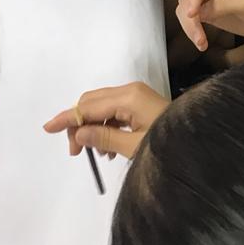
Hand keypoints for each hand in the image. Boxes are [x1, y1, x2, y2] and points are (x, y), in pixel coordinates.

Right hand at [42, 82, 168, 159]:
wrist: (195, 140)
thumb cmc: (167, 144)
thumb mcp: (134, 146)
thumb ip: (104, 138)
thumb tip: (79, 133)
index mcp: (128, 97)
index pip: (88, 106)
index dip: (68, 118)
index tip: (48, 128)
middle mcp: (129, 90)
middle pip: (92, 102)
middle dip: (80, 124)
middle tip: (76, 151)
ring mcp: (135, 95)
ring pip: (101, 107)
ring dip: (93, 127)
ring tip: (98, 153)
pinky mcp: (139, 102)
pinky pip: (113, 111)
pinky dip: (106, 127)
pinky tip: (109, 148)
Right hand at [176, 0, 243, 50]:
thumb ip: (221, 5)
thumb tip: (198, 14)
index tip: (192, 15)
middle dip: (190, 18)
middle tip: (199, 38)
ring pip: (186, 10)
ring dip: (190, 27)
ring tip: (201, 44)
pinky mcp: (207, 12)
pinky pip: (192, 20)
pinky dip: (193, 31)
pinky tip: (201, 43)